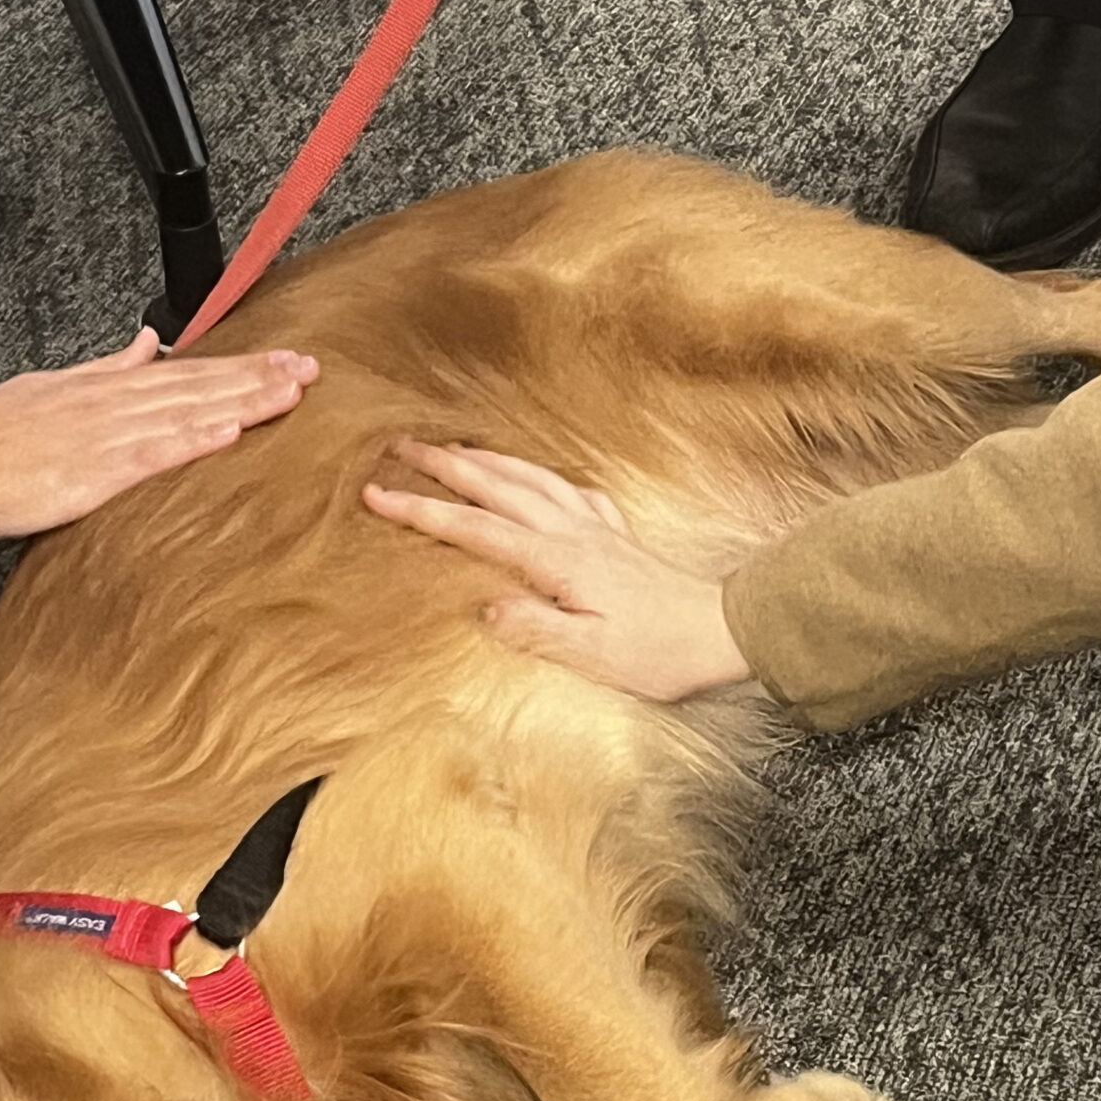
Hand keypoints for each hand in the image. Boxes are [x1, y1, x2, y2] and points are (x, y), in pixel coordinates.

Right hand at [0, 329, 317, 538]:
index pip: (185, 373)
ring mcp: (100, 436)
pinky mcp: (87, 473)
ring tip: (289, 393)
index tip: (284, 361)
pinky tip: (228, 431)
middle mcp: (109, 405)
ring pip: (185, 412)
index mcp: (102, 389)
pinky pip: (148, 455)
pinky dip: (189, 440)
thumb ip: (107, 369)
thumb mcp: (49, 388)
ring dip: (240, 401)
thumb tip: (150, 344)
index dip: (238, 366)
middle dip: (257, 377)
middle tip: (312, 371)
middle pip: (197, 386)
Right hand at [362, 441, 753, 700]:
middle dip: (444, 466)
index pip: (475, 529)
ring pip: (531, 479)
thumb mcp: (591, 654)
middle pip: (497, 487)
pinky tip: (538, 480)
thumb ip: (535, 628)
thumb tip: (485, 607)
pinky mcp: (617, 536)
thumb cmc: (659, 652)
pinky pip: (569, 491)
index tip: (377, 495)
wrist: (723, 633)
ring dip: (487, 461)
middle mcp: (573, 533)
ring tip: (453, 449)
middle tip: (400, 447)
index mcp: (557, 561)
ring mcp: (597, 529)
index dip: (422, 511)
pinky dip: (541, 477)